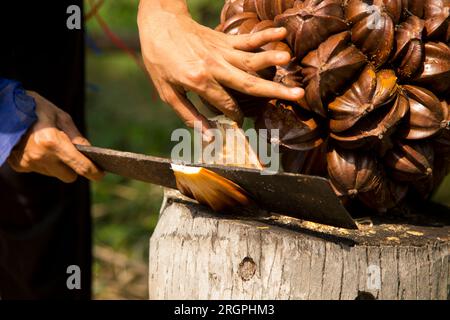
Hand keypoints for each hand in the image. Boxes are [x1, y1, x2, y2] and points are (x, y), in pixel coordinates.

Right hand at [7, 91, 103, 182]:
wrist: (4, 109)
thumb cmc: (35, 107)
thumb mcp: (60, 115)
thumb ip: (76, 136)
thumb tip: (89, 151)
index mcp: (53, 142)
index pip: (81, 166)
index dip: (94, 173)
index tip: (100, 174)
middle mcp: (41, 157)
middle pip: (69, 177)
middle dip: (74, 168)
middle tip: (74, 155)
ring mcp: (28, 163)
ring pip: (54, 174)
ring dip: (57, 164)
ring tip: (50, 145)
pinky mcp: (19, 166)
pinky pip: (40, 170)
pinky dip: (43, 162)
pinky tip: (37, 147)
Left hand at [138, 2, 303, 134]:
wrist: (159, 24)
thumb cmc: (160, 61)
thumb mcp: (168, 93)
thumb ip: (189, 114)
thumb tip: (208, 136)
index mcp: (200, 82)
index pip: (227, 105)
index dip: (236, 117)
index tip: (240, 123)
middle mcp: (215, 67)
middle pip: (248, 83)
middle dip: (274, 91)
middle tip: (298, 96)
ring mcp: (221, 52)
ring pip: (251, 59)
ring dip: (271, 60)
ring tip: (290, 61)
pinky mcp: (224, 40)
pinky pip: (247, 39)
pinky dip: (265, 36)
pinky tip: (282, 34)